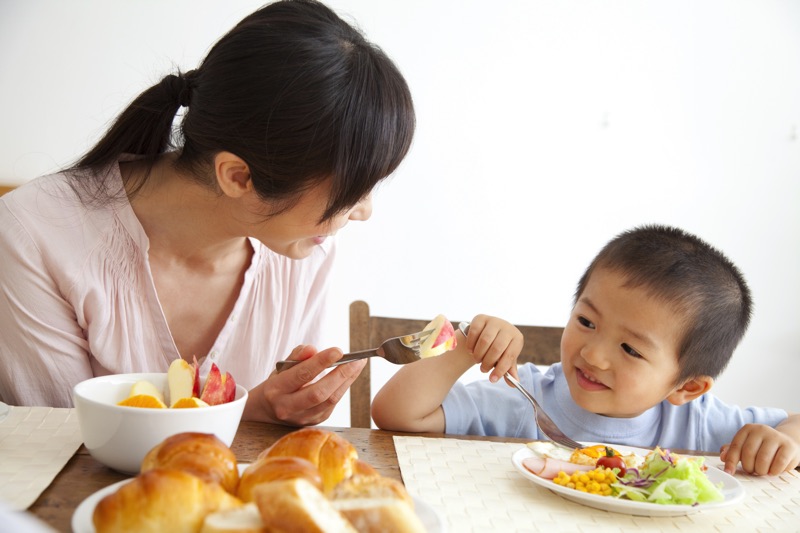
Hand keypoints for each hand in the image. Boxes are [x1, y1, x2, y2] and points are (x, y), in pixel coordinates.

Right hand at [245, 345, 366, 425]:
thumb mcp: (281, 367)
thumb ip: (297, 356)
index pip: (301, 374)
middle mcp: (287, 407)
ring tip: (358, 365)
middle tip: (356, 360)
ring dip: (346, 381)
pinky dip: (342, 389)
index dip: (321, 362)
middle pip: (318, 393)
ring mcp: (301, 418)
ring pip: (328, 401)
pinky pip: (332, 405)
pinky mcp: (313, 422)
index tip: (338, 351)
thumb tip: (313, 349)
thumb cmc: (278, 384)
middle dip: (340, 374)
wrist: (267, 412)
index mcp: (275, 390)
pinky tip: (350, 376)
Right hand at [462, 315, 522, 382]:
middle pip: (496, 348)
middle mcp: (507, 327)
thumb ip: (509, 370)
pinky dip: (471, 345)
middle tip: (483, 369)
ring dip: (479, 355)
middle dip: (488, 363)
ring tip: (477, 360)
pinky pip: (474, 333)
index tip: (492, 379)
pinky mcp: (480, 318)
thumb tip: (514, 384)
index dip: (500, 370)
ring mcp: (494, 321)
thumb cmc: (500, 348)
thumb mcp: (506, 358)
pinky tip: (471, 351)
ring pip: (484, 341)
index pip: (509, 356)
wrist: (488, 332)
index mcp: (517, 338)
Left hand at [719, 423, 799, 475]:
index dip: (731, 461)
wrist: (786, 442)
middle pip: (748, 453)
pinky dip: (774, 471)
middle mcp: (761, 430)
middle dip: (748, 467)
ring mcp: (776, 436)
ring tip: (762, 471)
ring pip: (763, 459)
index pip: (735, 446)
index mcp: (748, 429)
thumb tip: (723, 456)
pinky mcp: (789, 446)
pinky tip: (772, 471)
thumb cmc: (762, 446)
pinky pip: (779, 463)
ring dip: (761, 470)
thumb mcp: (746, 445)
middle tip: (752, 470)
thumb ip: (733, 450)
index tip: (728, 473)